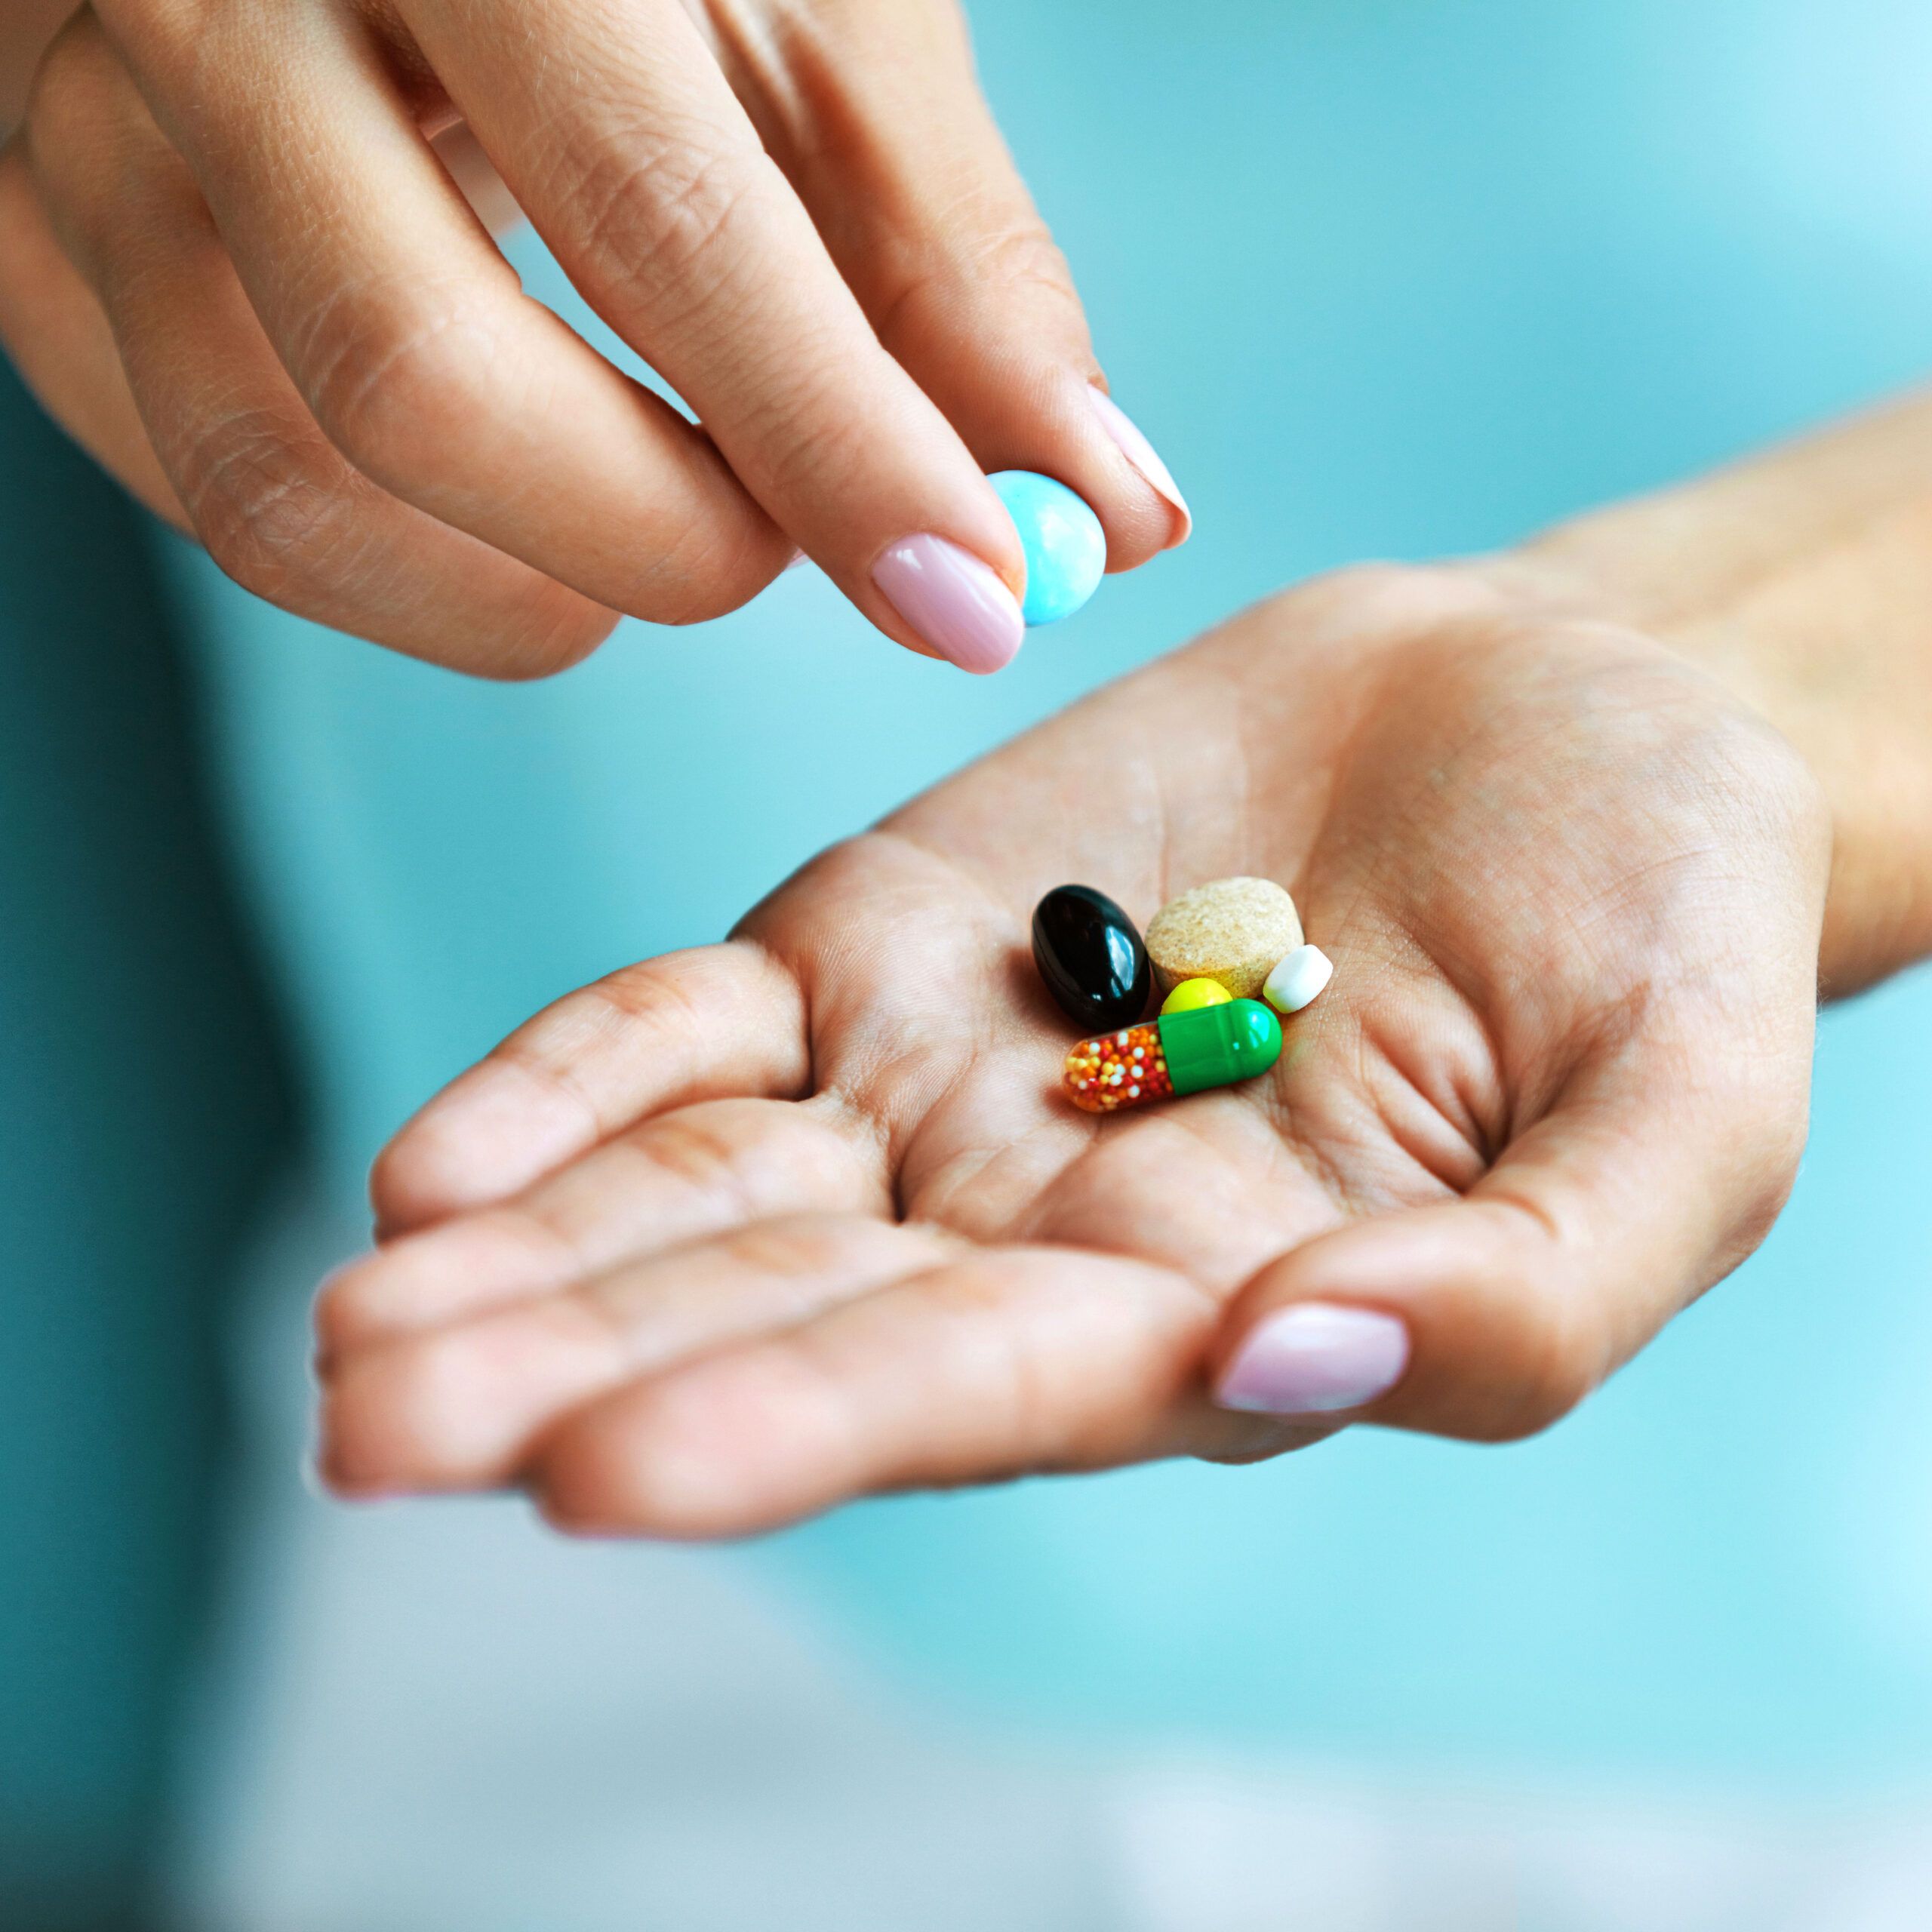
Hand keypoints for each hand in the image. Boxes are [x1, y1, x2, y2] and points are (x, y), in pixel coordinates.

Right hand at [0, 0, 1185, 674]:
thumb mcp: (813, 2)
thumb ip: (947, 255)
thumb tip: (1105, 508)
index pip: (657, 215)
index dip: (839, 449)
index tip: (977, 605)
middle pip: (418, 379)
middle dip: (663, 538)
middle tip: (786, 539)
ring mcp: (68, 113)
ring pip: (281, 482)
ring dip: (527, 589)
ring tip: (663, 526)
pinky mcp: (22, 237)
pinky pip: (203, 493)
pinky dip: (405, 567)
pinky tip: (515, 507)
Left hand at [315, 563, 1827, 1534]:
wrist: (1574, 719)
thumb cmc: (1666, 928)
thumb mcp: (1679, 1128)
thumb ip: (1524, 1292)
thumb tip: (1285, 1356)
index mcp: (1214, 1312)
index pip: (982, 1390)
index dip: (804, 1426)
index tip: (601, 1474)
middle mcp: (1039, 1230)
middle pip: (783, 1318)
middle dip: (581, 1375)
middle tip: (377, 1426)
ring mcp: (940, 1083)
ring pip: (698, 1195)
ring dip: (526, 1256)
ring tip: (353, 1331)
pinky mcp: (880, 941)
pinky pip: (696, 1029)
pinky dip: (576, 1081)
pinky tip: (429, 1168)